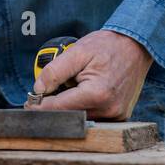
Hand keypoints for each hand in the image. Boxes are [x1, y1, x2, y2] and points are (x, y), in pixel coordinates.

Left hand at [24, 29, 152, 119]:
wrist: (136, 46)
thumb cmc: (108, 46)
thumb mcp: (77, 51)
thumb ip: (55, 71)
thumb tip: (38, 89)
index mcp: (96, 94)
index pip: (59, 108)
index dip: (40, 107)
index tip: (28, 104)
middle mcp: (108, 109)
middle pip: (69, 116)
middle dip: (55, 107)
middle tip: (43, 96)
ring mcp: (116, 116)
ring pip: (81, 119)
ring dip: (70, 108)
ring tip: (71, 87)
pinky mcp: (119, 116)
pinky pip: (94, 117)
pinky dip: (84, 108)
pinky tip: (83, 93)